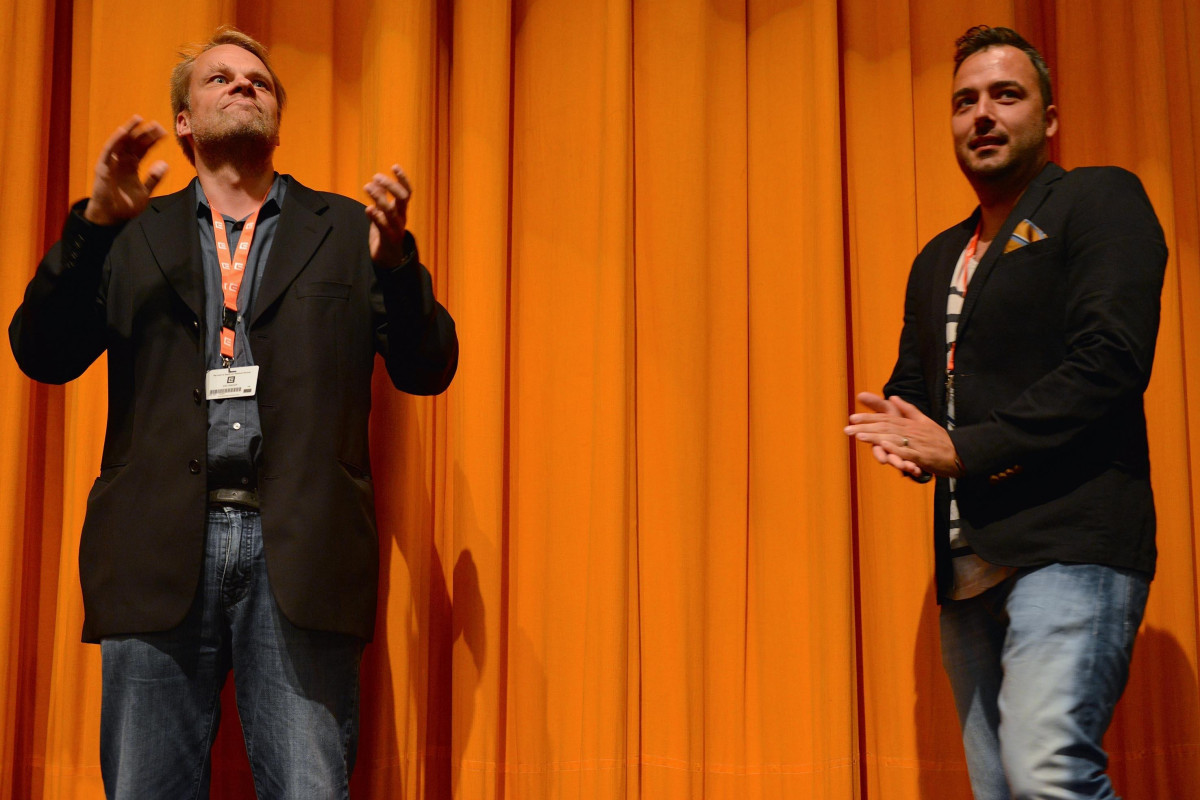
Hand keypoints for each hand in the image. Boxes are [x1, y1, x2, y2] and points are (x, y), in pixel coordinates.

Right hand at [85, 116, 168, 224]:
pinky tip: (123, 131)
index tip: (164, 133)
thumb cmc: (126, 206)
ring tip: (139, 119)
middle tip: (157, 125)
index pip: (143, 149)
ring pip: (121, 142)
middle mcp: (122, 161)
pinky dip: (115, 140)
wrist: (111, 218)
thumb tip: (164, 163)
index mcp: (132, 166)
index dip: (152, 140)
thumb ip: (154, 179)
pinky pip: (108, 151)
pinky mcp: (103, 167)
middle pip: (134, 143)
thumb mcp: (145, 192)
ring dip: (129, 130)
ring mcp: (112, 163)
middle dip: (144, 133)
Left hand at [364, 165, 411, 267]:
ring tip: (367, 187)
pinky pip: (383, 227)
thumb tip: (375, 181)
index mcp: (401, 210)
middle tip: (377, 177)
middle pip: (402, 198)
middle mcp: (401, 218)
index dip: (402, 179)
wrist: (388, 259)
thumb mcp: (383, 213)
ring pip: (391, 211)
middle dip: (391, 185)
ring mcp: (396, 229)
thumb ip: (381, 198)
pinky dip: (376, 217)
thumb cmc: (385, 234)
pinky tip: (368, 209)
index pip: (406, 192)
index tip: (394, 166)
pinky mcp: (388, 239)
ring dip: (379, 197)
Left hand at [845, 392, 963, 477]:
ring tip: (858, 436)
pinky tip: (882, 446)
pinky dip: (894, 449)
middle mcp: (911, 431)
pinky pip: (906, 452)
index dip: (868, 418)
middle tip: (847, 428)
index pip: (885, 418)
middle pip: (885, 427)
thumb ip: (908, 410)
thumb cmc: (940, 439)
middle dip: (865, 427)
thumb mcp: (924, 421)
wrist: (960, 454)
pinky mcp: (921, 456)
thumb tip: (894, 397)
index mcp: (910, 424)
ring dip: (875, 437)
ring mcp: (916, 444)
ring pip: (892, 438)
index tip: (852, 418)